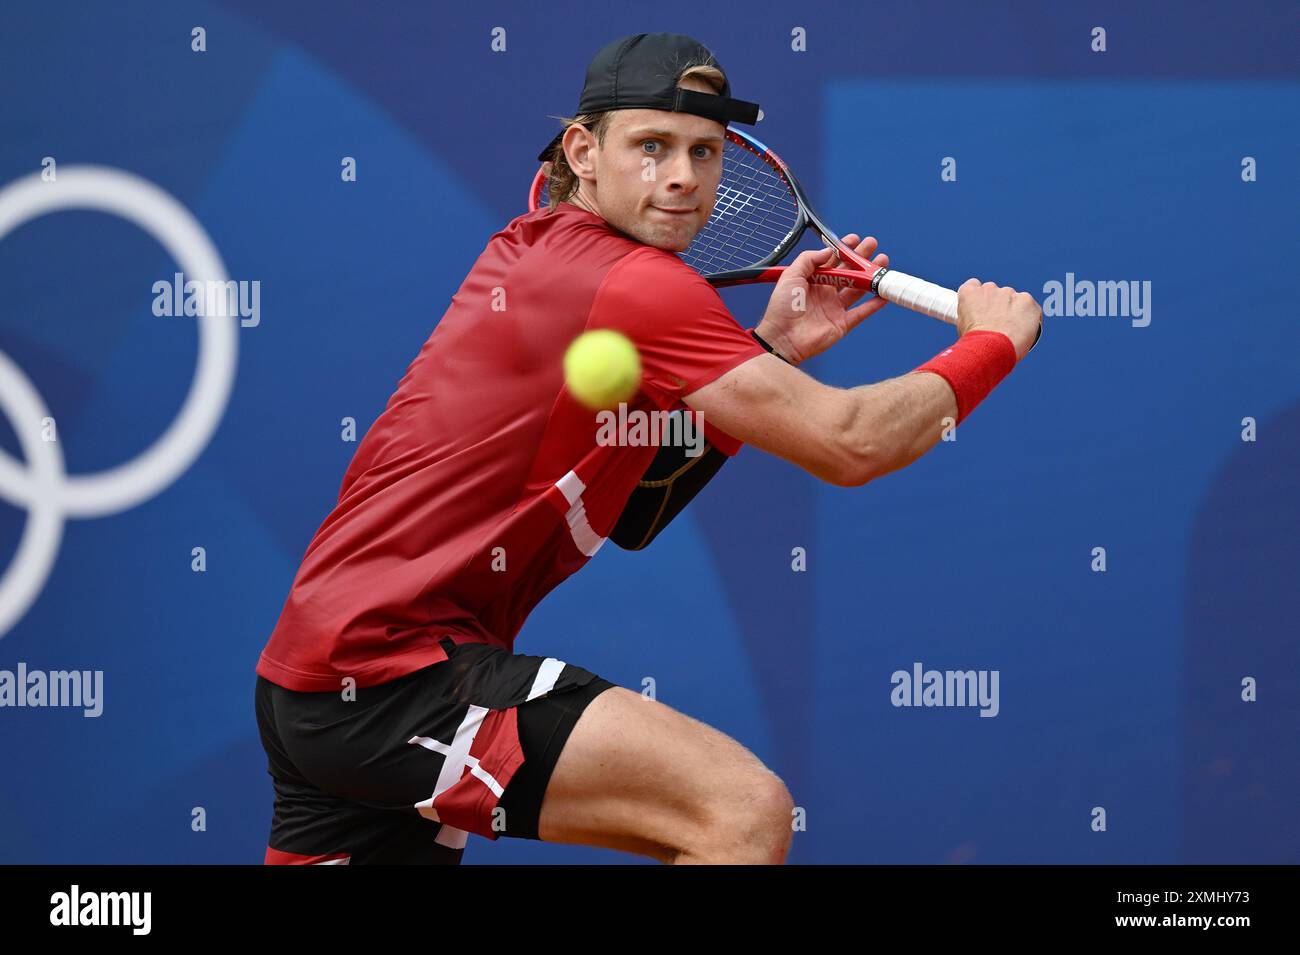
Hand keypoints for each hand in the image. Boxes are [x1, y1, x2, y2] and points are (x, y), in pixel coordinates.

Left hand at [754, 234, 888, 364]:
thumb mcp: (790, 276)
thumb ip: (808, 259)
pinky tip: (884, 292)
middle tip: (873, 244)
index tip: (855, 239)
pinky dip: (874, 304)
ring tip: (883, 262)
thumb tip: (827, 250)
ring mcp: (835, 308)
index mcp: (813, 281)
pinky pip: (862, 312)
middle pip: (848, 272)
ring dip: (871, 276)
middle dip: (861, 258)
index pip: (832, 261)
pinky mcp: (842, 324)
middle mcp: (826, 293)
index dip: (844, 249)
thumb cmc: (782, 308)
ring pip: (858, 289)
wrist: (782, 338)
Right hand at [956, 279, 1041, 361]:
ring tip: (1011, 331)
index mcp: (969, 293)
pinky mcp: (1027, 301)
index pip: (974, 286)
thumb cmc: (975, 344)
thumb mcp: (962, 328)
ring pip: (1014, 300)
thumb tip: (978, 322)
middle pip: (996, 293)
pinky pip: (1030, 307)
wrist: (990, 350)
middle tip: (998, 325)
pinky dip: (1028, 317)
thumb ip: (971, 316)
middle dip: (998, 306)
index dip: (980, 300)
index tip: (982, 311)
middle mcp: (989, 288)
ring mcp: (1009, 293)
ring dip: (1014, 311)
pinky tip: (1023, 330)